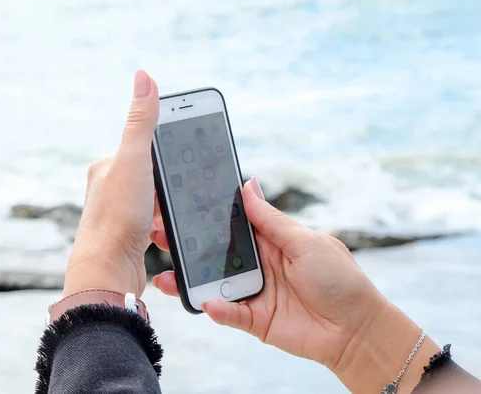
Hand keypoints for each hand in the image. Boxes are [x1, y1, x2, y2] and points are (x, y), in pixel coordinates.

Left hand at [63, 70, 158, 297]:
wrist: (108, 272)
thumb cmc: (117, 216)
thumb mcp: (134, 160)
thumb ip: (141, 121)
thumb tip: (144, 77)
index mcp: (106, 167)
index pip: (141, 147)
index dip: (165, 155)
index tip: (183, 160)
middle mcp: (107, 189)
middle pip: (151, 176)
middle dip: (168, 185)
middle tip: (179, 192)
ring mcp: (117, 215)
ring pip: (155, 202)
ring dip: (167, 208)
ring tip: (169, 215)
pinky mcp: (128, 238)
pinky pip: (154, 225)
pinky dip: (164, 227)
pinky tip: (164, 234)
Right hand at [152, 177, 438, 392]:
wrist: (357, 330)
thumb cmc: (339, 279)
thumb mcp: (305, 241)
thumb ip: (271, 219)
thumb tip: (248, 185)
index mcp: (269, 239)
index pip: (230, 222)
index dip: (207, 214)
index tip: (180, 203)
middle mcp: (256, 263)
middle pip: (214, 251)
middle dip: (186, 244)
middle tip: (160, 234)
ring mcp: (252, 291)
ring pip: (213, 282)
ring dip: (189, 279)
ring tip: (166, 275)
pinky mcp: (254, 319)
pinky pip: (229, 313)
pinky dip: (217, 309)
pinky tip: (206, 303)